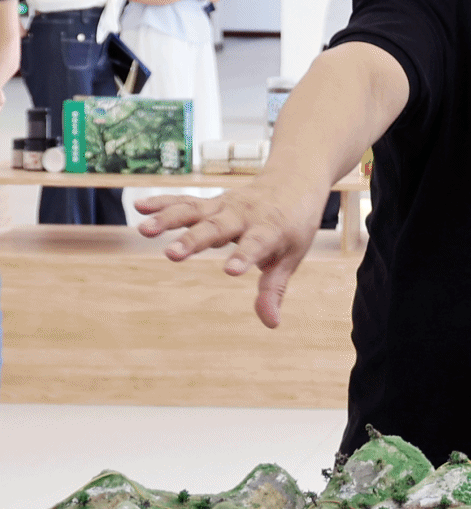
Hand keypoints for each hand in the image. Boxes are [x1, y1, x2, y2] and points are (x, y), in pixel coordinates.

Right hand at [135, 176, 326, 327]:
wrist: (293, 183)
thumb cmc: (292, 228)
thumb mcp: (290, 258)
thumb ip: (274, 289)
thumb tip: (271, 324)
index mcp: (270, 230)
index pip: (256, 244)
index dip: (244, 256)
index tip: (231, 271)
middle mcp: (245, 215)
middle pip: (217, 227)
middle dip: (194, 240)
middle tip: (171, 255)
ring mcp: (225, 206)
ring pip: (195, 211)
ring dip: (169, 219)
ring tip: (144, 230)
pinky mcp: (211, 203)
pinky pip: (185, 202)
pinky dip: (163, 202)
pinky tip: (140, 207)